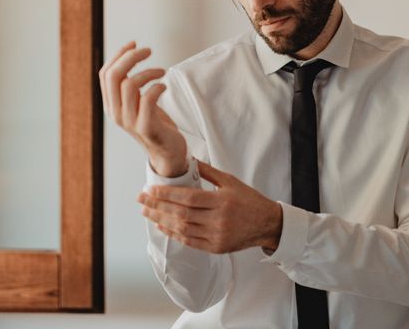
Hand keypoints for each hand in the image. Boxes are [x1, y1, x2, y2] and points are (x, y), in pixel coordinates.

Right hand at [99, 41, 187, 176]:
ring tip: (162, 71)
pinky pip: (147, 99)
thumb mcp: (137, 102)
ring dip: (148, 72)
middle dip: (131, 57)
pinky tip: (164, 86)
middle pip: (114, 76)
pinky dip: (157, 87)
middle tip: (148, 50)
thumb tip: (129, 55)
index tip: (134, 44)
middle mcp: (115, 113)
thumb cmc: (155, 123)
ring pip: (129, 84)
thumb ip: (129, 85)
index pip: (105, 74)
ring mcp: (129, 121)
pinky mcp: (146, 127)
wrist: (168, 152)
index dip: (118, 55)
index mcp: (111, 105)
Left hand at [138, 160, 282, 252]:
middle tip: (141, 200)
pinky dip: (174, 234)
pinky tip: (162, 226)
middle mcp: (218, 220)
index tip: (150, 190)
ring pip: (183, 229)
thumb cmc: (249, 200)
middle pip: (181, 214)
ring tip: (147, 212)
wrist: (267, 224)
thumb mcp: (230, 181)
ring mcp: (217, 236)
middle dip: (158, 206)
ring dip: (162, 220)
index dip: (167, 195)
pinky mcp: (216, 248)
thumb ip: (208, 172)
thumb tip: (188, 160)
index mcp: (222, 201)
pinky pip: (190, 242)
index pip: (188, 198)